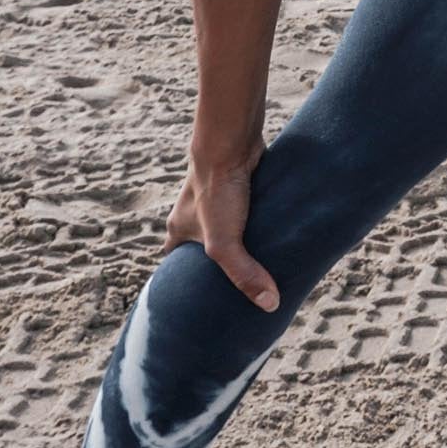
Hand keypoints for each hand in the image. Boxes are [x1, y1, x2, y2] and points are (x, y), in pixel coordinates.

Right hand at [162, 141, 280, 310]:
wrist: (231, 143)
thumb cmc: (217, 191)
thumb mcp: (225, 243)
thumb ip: (243, 274)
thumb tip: (269, 305)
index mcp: (177, 228)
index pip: (172, 261)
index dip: (182, 279)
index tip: (198, 297)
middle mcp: (192, 213)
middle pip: (200, 244)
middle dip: (216, 261)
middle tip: (235, 281)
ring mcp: (216, 196)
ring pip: (225, 224)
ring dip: (240, 238)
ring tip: (259, 260)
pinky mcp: (239, 183)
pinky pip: (246, 207)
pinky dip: (256, 218)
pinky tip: (274, 230)